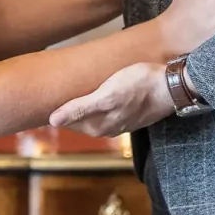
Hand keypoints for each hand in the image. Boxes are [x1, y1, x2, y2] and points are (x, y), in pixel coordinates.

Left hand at [50, 61, 173, 136]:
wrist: (171, 87)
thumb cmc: (139, 86)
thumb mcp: (106, 95)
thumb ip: (80, 108)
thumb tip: (52, 121)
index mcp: (98, 125)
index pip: (68, 121)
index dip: (56, 111)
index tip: (43, 100)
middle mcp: (108, 128)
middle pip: (80, 120)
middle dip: (68, 110)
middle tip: (53, 93)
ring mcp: (121, 122)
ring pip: (94, 116)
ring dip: (82, 107)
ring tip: (72, 93)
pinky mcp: (131, 114)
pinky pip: (107, 112)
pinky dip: (97, 105)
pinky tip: (98, 95)